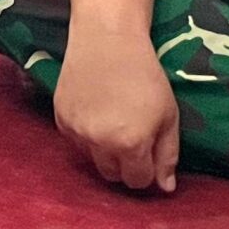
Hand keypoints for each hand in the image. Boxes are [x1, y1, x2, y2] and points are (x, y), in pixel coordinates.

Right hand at [54, 20, 179, 191]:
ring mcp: (76, 131)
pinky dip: (86, 135)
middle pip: (112, 175)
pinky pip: (75, 142)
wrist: (107, 39)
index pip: (137, 181)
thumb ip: (167, 155)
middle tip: (131, 137)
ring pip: (92, 160)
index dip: (147, 170)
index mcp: (130, 144)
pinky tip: (96, 111)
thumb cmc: (145, 75)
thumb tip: (165, 188)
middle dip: (124, 164)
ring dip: (104, 150)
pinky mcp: (60, 118)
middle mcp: (100, 143)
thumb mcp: (168, 116)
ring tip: (113, 121)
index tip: (148, 151)